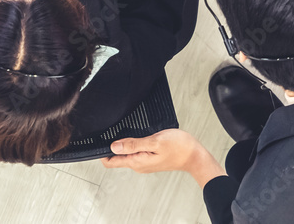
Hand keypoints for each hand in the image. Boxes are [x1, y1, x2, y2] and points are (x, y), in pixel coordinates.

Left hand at [101, 129, 224, 187]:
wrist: (195, 155)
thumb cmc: (179, 147)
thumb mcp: (155, 142)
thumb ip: (133, 144)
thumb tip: (113, 146)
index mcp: (137, 161)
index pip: (110, 161)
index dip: (102, 152)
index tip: (99, 140)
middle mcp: (138, 164)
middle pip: (117, 157)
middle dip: (112, 145)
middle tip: (110, 129)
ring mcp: (145, 162)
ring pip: (127, 153)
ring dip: (124, 143)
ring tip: (124, 130)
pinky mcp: (151, 158)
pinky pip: (136, 152)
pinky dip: (133, 144)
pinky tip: (137, 135)